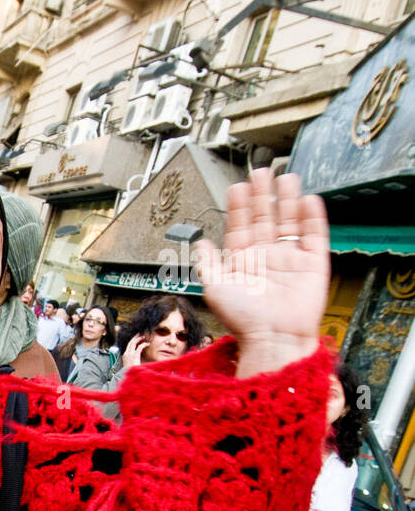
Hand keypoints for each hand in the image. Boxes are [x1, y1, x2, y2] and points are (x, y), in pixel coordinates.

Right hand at [121, 334, 146, 369]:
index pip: (128, 345)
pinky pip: (139, 347)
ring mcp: (130, 354)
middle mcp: (126, 353)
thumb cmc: (131, 372)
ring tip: (143, 336)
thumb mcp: (131, 365)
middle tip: (139, 333)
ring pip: (133, 343)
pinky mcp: (134, 355)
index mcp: (125, 355)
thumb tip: (138, 357)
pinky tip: (147, 344)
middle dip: (135, 337)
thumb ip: (133, 359)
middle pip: (130, 342)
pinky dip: (144, 344)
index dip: (133, 341)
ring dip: (139, 339)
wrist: (130, 376)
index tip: (137, 338)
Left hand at [195, 169, 329, 377]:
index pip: (240, 226)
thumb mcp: (214, 287)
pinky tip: (308, 199)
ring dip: (287, 200)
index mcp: (242, 260)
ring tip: (284, 177)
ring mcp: (289, 259)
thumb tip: (198, 242)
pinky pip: (313, 236)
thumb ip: (207, 263)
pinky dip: (312, 217)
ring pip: (289, 221)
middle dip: (262, 195)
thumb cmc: (242, 319)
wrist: (272, 338)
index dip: (240, 206)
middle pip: (265, 218)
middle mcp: (265, 257)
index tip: (238, 186)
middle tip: (260, 172)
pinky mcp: (312, 264)